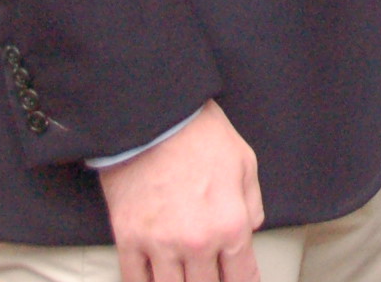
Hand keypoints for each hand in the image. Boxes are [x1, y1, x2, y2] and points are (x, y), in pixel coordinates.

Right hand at [97, 100, 264, 281]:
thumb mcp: (245, 162)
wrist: (153, 116)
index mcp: (231, 225)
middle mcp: (198, 243)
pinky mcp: (128, 239)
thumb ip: (251, 204)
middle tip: (209, 278)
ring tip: (182, 280)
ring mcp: (160, 245)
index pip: (242, 277)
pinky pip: (135, 280)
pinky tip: (153, 281)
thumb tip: (249, 230)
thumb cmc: (201, 134)